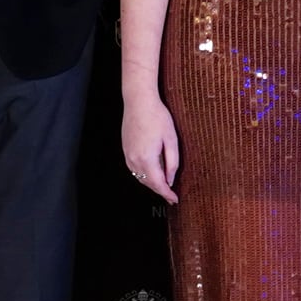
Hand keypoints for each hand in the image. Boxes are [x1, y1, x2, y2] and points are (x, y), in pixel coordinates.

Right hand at [120, 89, 180, 203]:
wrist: (138, 101)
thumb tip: (170, 179)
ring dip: (151, 183)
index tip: (174, 199)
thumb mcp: (171, 139)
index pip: (158, 184)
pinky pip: (134, 169)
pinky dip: (144, 175)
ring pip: (140, 177)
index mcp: (147, 158)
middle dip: (160, 190)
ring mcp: (128, 155)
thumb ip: (172, 162)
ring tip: (163, 185)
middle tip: (171, 195)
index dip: (167, 194)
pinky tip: (152, 172)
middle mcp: (134, 159)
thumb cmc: (156, 116)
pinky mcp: (125, 150)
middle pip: (148, 183)